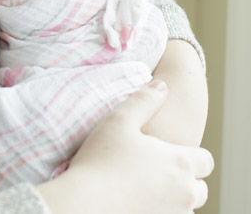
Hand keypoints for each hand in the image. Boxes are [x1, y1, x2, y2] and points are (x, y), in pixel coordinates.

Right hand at [37, 80, 213, 213]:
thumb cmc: (101, 158)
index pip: (206, 161)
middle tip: (161, 166)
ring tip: (150, 183)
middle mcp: (183, 193)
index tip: (171, 149)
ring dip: (176, 196)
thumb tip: (162, 86)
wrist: (82, 203)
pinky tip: (139, 197)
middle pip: (200, 188)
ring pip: (187, 207)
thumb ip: (145, 99)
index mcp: (180, 163)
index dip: (192, 154)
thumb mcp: (121, 118)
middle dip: (187, 178)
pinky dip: (161, 208)